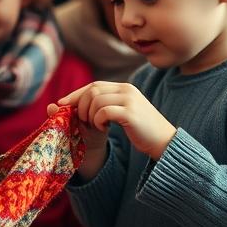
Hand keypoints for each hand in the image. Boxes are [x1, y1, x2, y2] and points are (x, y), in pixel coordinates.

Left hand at [52, 81, 176, 160]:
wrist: (164, 142)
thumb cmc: (141, 130)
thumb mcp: (122, 113)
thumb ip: (104, 106)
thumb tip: (73, 104)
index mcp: (124, 88)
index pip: (94, 85)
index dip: (76, 94)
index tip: (62, 104)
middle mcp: (127, 90)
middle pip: (92, 90)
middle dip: (80, 106)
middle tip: (82, 121)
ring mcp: (130, 100)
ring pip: (96, 101)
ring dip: (89, 115)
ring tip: (95, 126)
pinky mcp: (130, 113)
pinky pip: (103, 112)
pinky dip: (98, 121)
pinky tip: (103, 128)